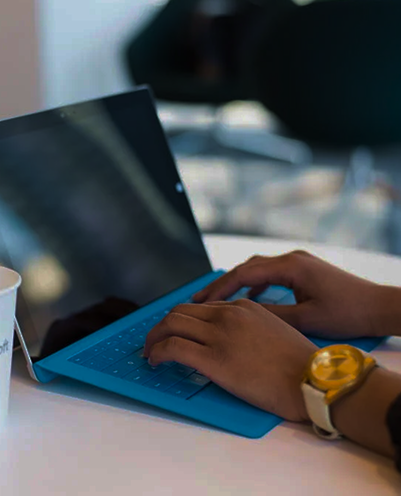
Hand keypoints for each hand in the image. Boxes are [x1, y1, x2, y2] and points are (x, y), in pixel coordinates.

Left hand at [144, 300, 316, 420]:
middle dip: (162, 326)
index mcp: (243, 307)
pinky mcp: (213, 359)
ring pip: (171, 325)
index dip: (183, 321)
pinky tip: (155, 361)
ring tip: (150, 352)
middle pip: (179, 312)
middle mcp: (228, 315)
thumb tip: (229, 340)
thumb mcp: (273, 332)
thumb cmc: (301, 365)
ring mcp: (220, 335)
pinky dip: (157, 352)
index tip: (176, 332)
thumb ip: (248, 328)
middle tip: (155, 340)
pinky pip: (172, 348)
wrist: (315, 381)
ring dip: (154, 337)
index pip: (200, 308)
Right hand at [194, 250, 399, 338]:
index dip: (219, 288)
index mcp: (290, 266)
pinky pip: (270, 274)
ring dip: (236, 284)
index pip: (244, 274)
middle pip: (246, 268)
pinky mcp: (303, 270)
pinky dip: (254, 285)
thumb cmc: (348, 313)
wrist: (379, 306)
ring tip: (216, 300)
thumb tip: (241, 314)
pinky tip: (248, 299)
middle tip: (198, 300)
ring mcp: (298, 262)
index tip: (200, 302)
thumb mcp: (305, 318)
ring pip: (257, 270)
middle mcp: (292, 259)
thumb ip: (271, 314)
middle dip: (222, 284)